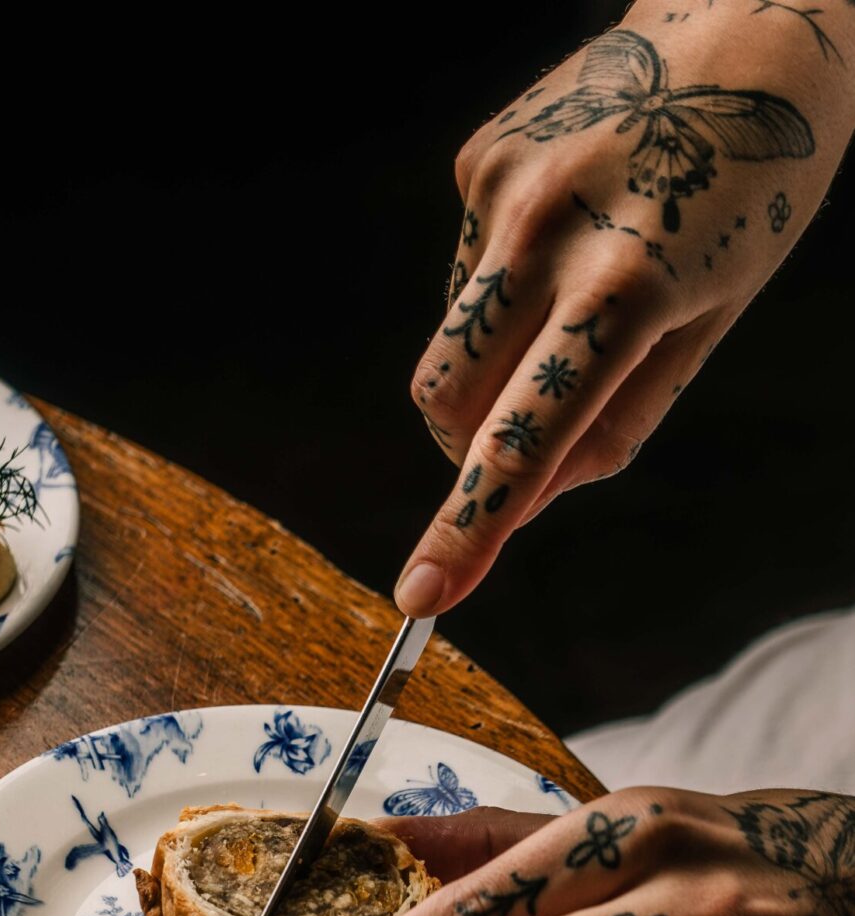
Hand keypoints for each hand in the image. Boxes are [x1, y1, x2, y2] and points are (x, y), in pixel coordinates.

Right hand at [396, 0, 854, 617]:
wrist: (755, 20)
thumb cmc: (752, 184)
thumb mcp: (712, 319)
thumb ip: (616, 422)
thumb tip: (529, 499)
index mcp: (626, 287)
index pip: (523, 441)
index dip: (469, 529)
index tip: (420, 596)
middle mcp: (547, 234)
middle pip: (445, 401)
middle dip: (467, 444)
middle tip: (527, 428)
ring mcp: (502, 189)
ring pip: (445, 344)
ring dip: (488, 364)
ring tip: (573, 296)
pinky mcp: (478, 159)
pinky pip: (459, 274)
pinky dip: (498, 289)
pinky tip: (565, 234)